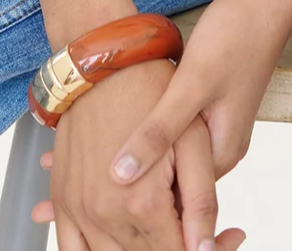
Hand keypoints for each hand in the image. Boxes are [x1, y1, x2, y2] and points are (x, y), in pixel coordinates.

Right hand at [29, 55, 246, 250]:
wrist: (103, 61)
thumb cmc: (149, 91)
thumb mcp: (193, 140)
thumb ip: (201, 201)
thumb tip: (206, 249)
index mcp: (141, 203)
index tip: (227, 237)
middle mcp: (105, 215)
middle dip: (180, 248)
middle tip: (203, 231)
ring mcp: (79, 211)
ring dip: (142, 250)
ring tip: (168, 225)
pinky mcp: (63, 200)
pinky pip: (73, 249)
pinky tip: (120, 241)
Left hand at [107, 0, 291, 188]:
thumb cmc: (234, 36)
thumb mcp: (191, 84)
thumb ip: (157, 131)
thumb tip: (121, 176)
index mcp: (222, 153)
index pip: (173, 195)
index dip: (135, 191)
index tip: (97, 182)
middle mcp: (222, 146)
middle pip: (172, 175)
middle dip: (136, 169)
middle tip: (92, 156)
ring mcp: (218, 124)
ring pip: (172, 150)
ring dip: (144, 144)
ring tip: (104, 135)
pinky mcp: (212, 104)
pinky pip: (178, 126)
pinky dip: (155, 122)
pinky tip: (132, 109)